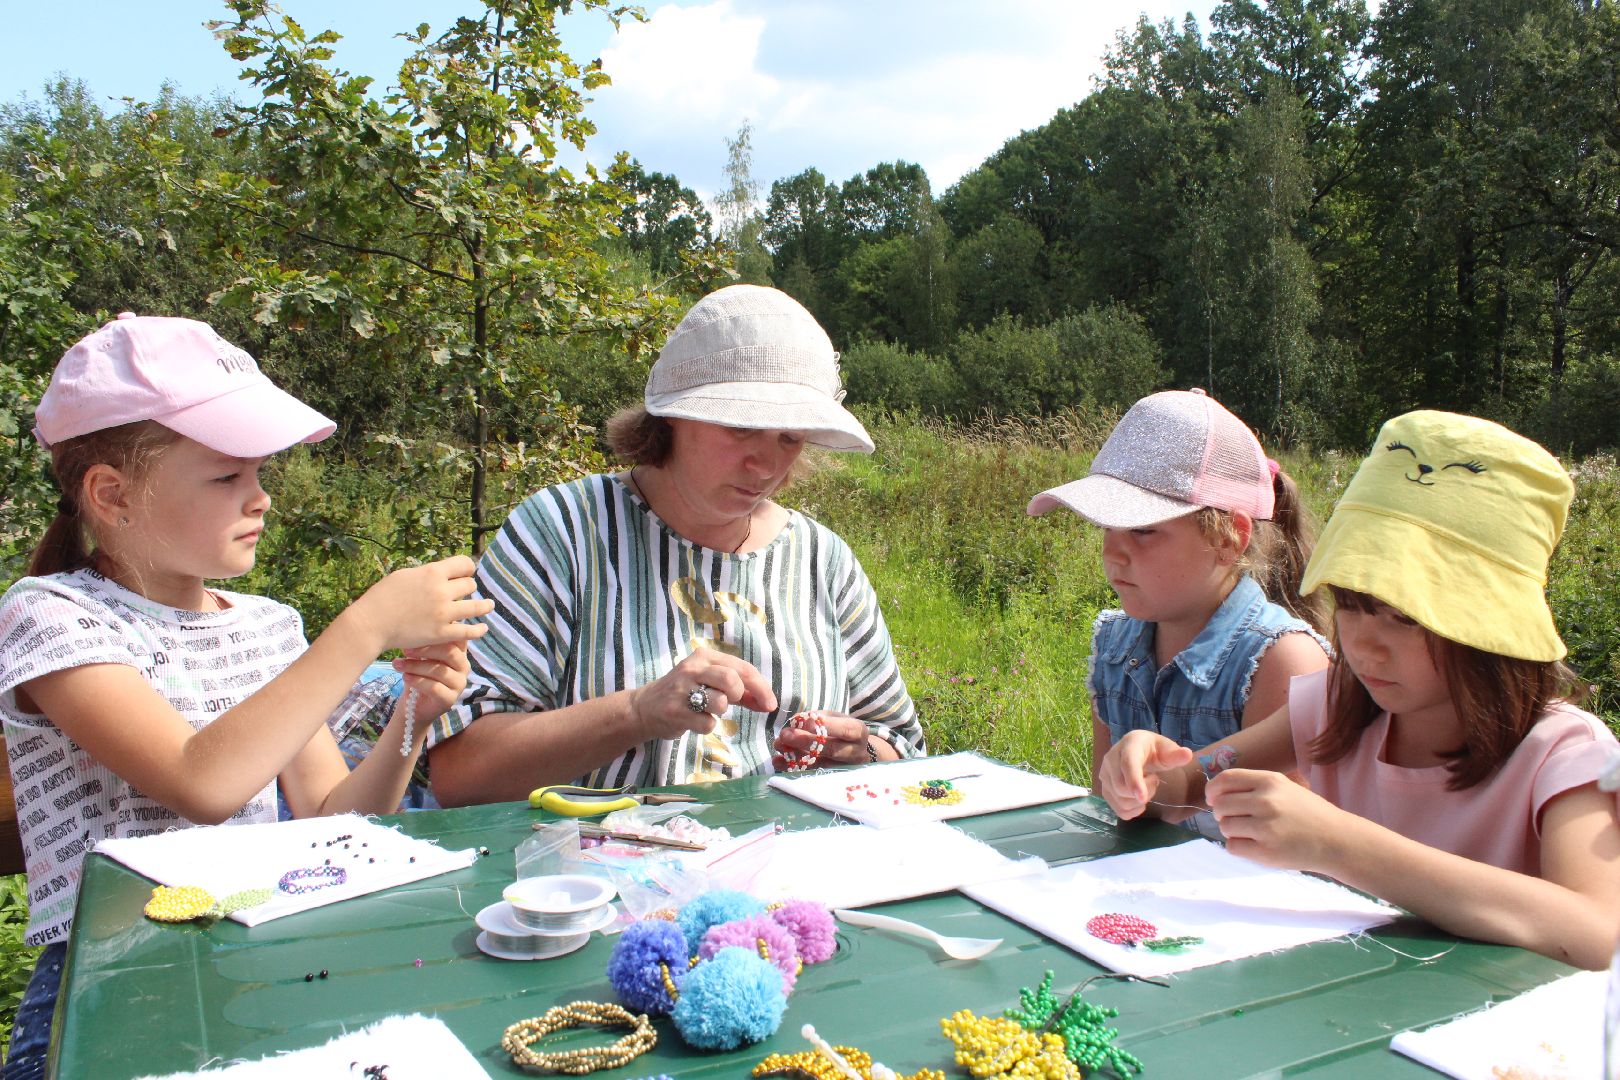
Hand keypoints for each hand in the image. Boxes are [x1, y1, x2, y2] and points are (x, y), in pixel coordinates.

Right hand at [354, 556, 494, 651]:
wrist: (371, 623)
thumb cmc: (383, 596)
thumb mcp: (405, 575)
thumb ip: (427, 574)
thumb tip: (443, 573)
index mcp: (433, 572)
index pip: (464, 564)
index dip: (467, 568)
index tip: (466, 572)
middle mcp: (442, 591)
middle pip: (469, 584)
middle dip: (467, 587)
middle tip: (465, 592)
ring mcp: (444, 613)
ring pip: (476, 606)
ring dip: (484, 605)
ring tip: (489, 605)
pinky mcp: (442, 633)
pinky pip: (469, 632)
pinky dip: (479, 630)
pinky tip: (484, 628)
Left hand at [392, 641, 469, 741]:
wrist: (414, 705)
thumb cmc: (419, 674)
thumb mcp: (422, 655)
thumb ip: (426, 641)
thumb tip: (415, 622)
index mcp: (459, 653)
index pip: (457, 637)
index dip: (439, 633)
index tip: (417, 631)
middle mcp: (464, 667)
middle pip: (450, 652)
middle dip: (425, 649)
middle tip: (405, 649)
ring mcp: (459, 684)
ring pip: (439, 670)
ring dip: (415, 666)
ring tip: (397, 664)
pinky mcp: (450, 699)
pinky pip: (435, 687)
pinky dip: (417, 681)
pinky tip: (405, 677)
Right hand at [627, 648, 776, 740]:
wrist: (644, 708)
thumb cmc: (685, 694)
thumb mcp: (709, 682)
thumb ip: (739, 690)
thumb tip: (767, 703)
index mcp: (704, 656)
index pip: (742, 667)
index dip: (761, 687)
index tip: (770, 704)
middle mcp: (692, 668)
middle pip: (732, 679)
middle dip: (739, 695)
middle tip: (733, 702)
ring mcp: (681, 690)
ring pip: (721, 702)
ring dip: (721, 711)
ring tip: (707, 709)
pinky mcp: (675, 712)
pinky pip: (707, 723)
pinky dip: (706, 725)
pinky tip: (694, 720)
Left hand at [770, 711, 874, 769]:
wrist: (857, 753)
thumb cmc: (842, 731)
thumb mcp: (837, 718)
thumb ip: (819, 718)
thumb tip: (798, 720)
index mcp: (858, 732)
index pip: (845, 729)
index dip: (827, 726)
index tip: (804, 720)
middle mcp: (854, 753)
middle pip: (832, 749)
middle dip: (805, 741)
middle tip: (785, 734)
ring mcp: (844, 769)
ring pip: (820, 765)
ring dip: (795, 756)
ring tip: (778, 745)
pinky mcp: (831, 780)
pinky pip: (811, 776)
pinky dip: (792, 768)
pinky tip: (778, 761)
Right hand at [1096, 730, 1193, 819]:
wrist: (1138, 751)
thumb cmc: (1154, 750)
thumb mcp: (1167, 749)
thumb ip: (1176, 754)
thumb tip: (1187, 754)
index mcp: (1128, 746)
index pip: (1128, 764)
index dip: (1134, 781)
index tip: (1142, 798)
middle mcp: (1110, 759)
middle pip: (1122, 788)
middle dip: (1145, 792)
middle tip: (1155, 781)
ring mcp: (1104, 775)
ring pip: (1120, 801)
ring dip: (1139, 802)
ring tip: (1146, 788)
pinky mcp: (1105, 789)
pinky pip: (1118, 810)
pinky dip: (1132, 811)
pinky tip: (1139, 799)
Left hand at [1207, 768, 1340, 871]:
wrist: (1337, 840)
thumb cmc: (1308, 813)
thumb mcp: (1284, 788)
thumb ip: (1254, 786)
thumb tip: (1216, 792)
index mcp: (1270, 781)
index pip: (1225, 779)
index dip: (1212, 789)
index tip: (1212, 798)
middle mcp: (1266, 801)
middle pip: (1220, 805)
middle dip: (1222, 814)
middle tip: (1235, 819)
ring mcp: (1266, 827)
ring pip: (1224, 827)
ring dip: (1232, 831)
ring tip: (1251, 833)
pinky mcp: (1266, 851)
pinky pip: (1232, 847)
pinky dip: (1238, 847)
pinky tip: (1255, 845)